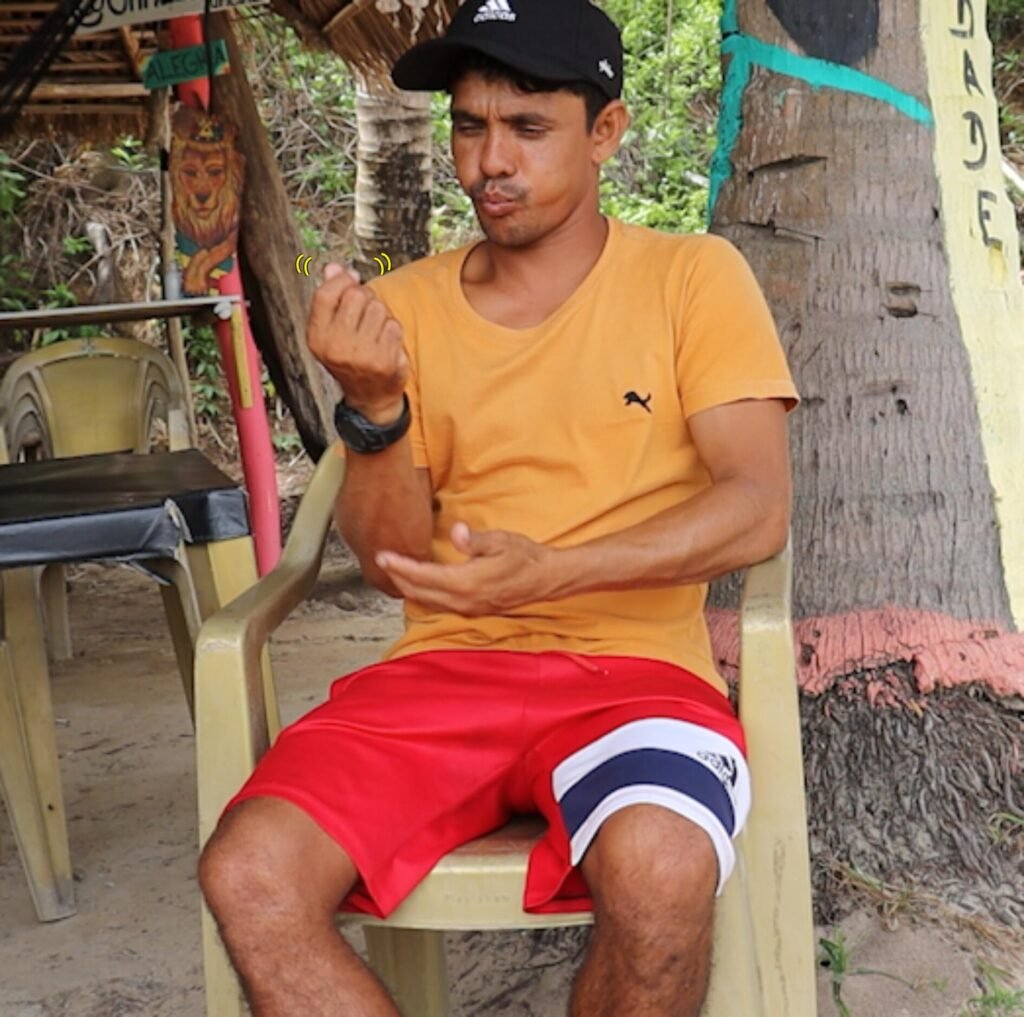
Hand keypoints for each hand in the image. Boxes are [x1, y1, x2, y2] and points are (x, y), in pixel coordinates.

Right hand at [307, 263, 408, 422]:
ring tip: (375, 331)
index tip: (351, 278)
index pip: (325, 294)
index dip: (341, 280)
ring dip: (381, 315)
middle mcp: (335, 347)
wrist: (369, 397)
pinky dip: (392, 330)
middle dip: (364, 298)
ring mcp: (360, 355)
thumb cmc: (350, 359)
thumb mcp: (332, 331)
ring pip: (377, 308)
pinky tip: (385, 343)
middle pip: (355, 296)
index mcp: (317, 337)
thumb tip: (333, 267)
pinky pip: (393, 325)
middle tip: (365, 313)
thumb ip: (331, 298)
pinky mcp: (383, 360)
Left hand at [375, 522, 553, 615]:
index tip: (382, 555)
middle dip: (397, 577)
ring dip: (408, 587)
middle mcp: (463, 601)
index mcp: (466, 583)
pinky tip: (419, 583)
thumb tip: (456, 531)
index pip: (422, 576)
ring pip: (427, 601)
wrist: (547, 579)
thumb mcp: (501, 541)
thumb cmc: (526, 558)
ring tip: (395, 571)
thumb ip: (474, 539)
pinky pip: (439, 604)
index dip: (400, 565)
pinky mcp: (472, 610)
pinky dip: (423, 593)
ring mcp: (467, 608)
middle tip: (382, 561)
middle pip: (418, 592)